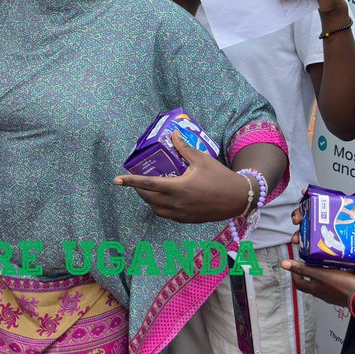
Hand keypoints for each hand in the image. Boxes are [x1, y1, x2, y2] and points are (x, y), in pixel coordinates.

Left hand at [114, 131, 248, 222]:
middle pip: (148, 198)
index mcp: (178, 187)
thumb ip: (184, 148)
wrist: (238, 198)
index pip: (148, 184)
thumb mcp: (202, 159)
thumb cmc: (220, 177)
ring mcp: (182, 214)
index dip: (130, 182)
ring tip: (148, 190)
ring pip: (156, 209)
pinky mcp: (188, 220)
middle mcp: (177, 203)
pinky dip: (160, 208)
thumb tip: (173, 133)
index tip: (116, 180)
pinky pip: (167, 215)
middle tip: (135, 181)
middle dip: (139, 190)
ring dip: (149, 200)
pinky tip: (164, 200)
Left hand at [279, 258, 354, 306]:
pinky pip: (341, 280)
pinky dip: (341, 272)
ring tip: (329, 260)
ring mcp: (335, 294)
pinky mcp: (346, 292)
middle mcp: (323, 293)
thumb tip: (284, 264)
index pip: (299, 283)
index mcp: (315, 289)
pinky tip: (345, 265)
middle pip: (313, 281)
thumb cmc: (342, 286)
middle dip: (312, 269)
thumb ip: (303, 268)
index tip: (295, 264)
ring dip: (327, 270)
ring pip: (327, 280)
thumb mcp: (320, 274)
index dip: (295, 273)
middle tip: (313, 259)